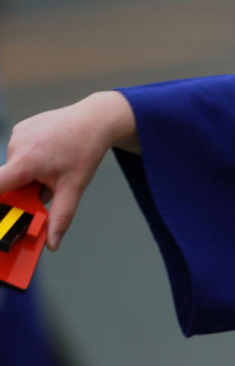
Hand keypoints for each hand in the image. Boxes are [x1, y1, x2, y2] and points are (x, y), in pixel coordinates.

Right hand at [0, 91, 137, 249]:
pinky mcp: (20, 128)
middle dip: (24, 191)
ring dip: (29, 176)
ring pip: (16, 168)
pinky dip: (30, 160)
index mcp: (27, 161)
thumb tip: (51, 244)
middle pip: (9, 181)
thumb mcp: (74, 188)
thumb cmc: (84, 152)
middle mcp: (17, 145)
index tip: (0, 211)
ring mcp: (17, 134)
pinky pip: (19, 153)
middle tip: (47, 188)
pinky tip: (50, 155)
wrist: (94, 120)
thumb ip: (60, 217)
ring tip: (53, 169)